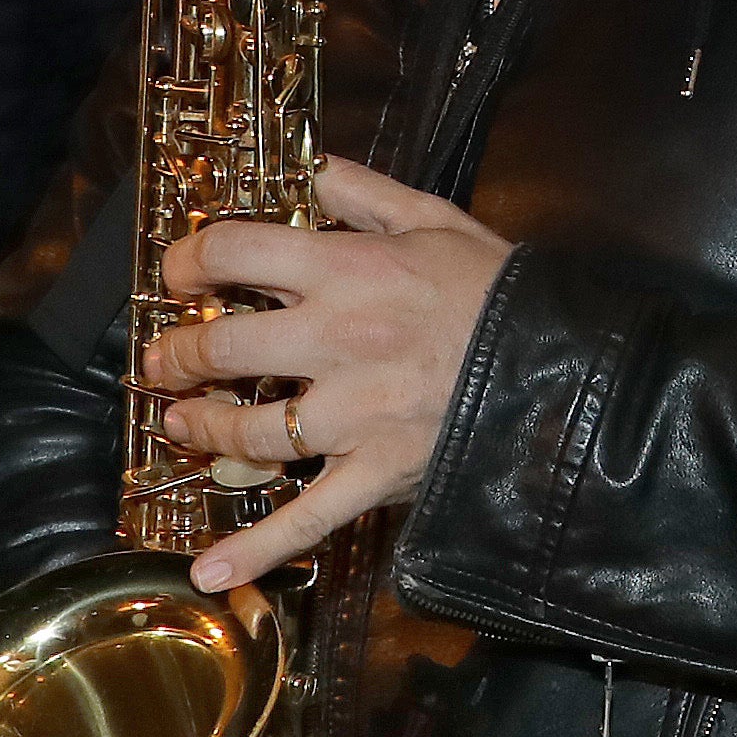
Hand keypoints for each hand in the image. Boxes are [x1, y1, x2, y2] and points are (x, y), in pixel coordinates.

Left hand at [137, 157, 510, 593]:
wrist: (568, 368)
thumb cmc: (500, 291)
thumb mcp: (436, 220)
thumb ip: (363, 193)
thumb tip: (307, 166)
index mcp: (349, 270)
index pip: (236, 253)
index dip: (189, 260)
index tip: (178, 274)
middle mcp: (339, 341)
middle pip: (224, 346)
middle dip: (181, 353)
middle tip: (168, 358)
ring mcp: (355, 414)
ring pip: (250, 430)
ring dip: (202, 427)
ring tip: (183, 422)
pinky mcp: (377, 472)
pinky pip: (309, 517)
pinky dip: (258, 549)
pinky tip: (211, 570)